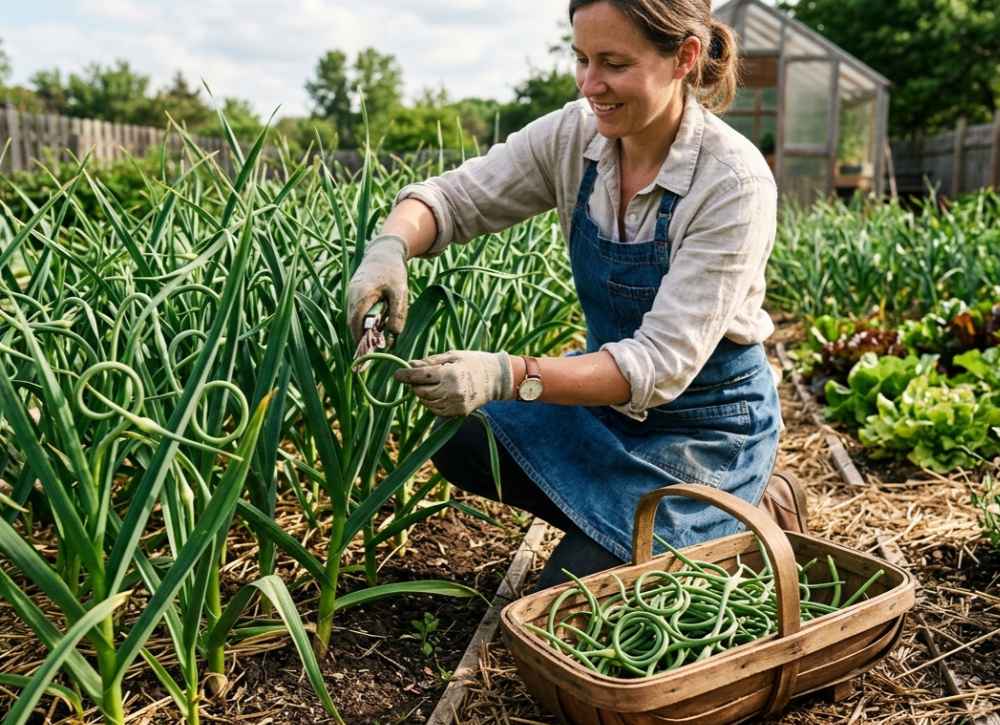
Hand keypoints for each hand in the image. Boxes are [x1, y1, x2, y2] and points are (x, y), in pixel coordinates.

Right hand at [346, 234, 408, 343]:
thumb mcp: (400, 291)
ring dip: (364, 330)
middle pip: (353, 323)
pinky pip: (357, 312)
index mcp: (361, 294)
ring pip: (354, 318)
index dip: (360, 340)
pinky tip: (377, 325)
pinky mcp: (353, 295)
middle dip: (362, 338)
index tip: (367, 354)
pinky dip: (364, 321)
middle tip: (373, 352)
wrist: (384, 252)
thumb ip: (398, 313)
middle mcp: (351, 295)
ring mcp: (350, 294)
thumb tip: (393, 335)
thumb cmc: (393, 271)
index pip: (356, 323)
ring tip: (377, 339)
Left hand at [393, 350, 515, 416]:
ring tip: (430, 385)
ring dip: (423, 395)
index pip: (420, 376)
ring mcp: (455, 404)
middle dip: (415, 385)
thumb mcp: (452, 356)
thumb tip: (410, 364)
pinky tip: (437, 394)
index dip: (406, 375)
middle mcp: (451, 391)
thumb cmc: (474, 362)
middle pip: (421, 392)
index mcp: (449, 373)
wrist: (497, 378)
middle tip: (416, 378)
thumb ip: (430, 362)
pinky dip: (432, 403)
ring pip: (427, 403)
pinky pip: (437, 411)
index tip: (397, 374)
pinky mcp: (458, 412)